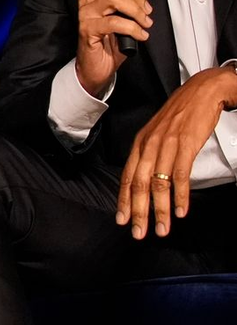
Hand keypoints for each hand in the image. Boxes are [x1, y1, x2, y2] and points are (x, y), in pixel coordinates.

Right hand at [75, 0, 152, 95]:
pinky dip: (132, 28)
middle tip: (147, 11)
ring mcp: (86, 15)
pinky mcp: (87, 29)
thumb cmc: (110, 43)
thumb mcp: (127, 14)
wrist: (98, 68)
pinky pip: (113, 22)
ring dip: (136, 11)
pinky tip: (140, 35)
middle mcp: (88, 1)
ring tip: (144, 23)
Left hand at [117, 66, 236, 237]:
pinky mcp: (185, 145)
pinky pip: (180, 175)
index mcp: (139, 144)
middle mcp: (148, 145)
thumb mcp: (157, 134)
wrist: (201, 92)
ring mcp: (166, 145)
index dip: (123, 201)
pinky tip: (181, 210)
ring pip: (158, 184)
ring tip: (163, 228)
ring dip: (161, 210)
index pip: (126, 177)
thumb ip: (149, 156)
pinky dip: (180, 195)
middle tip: (139, 232)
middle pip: (138, 185)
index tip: (122, 220)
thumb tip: (144, 180)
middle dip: (138, 212)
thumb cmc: (180, 115)